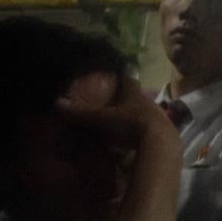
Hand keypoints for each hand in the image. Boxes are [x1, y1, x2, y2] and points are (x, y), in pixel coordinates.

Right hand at [56, 71, 177, 151]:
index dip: (119, 77)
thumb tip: (58, 102)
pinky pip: (149, 130)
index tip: (111, 76)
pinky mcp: (163, 134)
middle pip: (136, 97)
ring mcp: (158, 118)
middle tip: (111, 102)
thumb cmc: (130, 124)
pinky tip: (131, 139)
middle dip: (124, 99)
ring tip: (119, 122)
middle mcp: (149, 102)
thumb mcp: (102, 118)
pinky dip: (139, 132)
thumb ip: (82, 112)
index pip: (128, 80)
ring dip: (133, 117)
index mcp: (135, 94)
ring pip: (144, 113)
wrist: (160, 144)